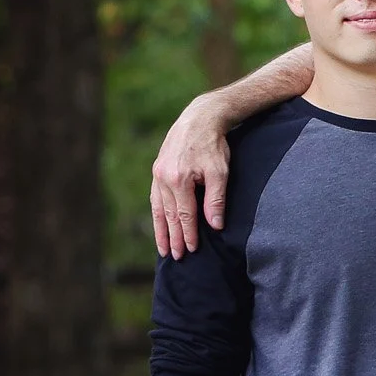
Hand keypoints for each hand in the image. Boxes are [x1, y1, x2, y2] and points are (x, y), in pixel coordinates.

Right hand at [151, 98, 232, 258]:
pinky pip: (155, 196)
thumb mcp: (220, 172)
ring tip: (163, 248)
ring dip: (161, 229)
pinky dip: (157, 212)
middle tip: (177, 257)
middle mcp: (164, 177)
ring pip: (158, 207)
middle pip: (169, 215)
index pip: (184, 215)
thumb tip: (215, 226)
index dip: (188, 234)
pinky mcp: (157, 168)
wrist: (200, 118)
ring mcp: (157, 172)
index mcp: (179, 179)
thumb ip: (216, 199)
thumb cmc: (214, 145)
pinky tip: (159, 223)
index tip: (192, 250)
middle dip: (173, 237)